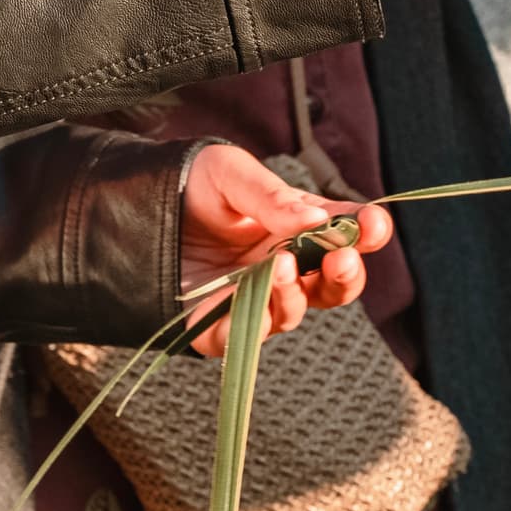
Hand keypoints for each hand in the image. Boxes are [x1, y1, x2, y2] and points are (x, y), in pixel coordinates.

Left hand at [178, 143, 392, 356]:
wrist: (135, 206)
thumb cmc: (194, 185)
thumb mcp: (231, 173)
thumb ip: (271, 196)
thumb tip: (314, 221)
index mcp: (301, 227)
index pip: (349, 234)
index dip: (369, 232)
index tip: (374, 225)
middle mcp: (287, 266)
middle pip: (335, 285)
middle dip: (347, 274)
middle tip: (342, 257)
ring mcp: (256, 298)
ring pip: (294, 311)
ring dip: (295, 293)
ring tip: (280, 265)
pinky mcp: (219, 324)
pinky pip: (242, 337)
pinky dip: (248, 326)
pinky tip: (245, 305)